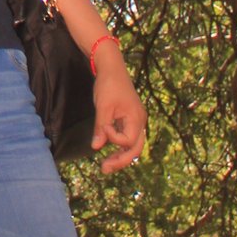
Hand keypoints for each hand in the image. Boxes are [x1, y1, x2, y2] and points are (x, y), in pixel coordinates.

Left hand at [91, 55, 146, 172]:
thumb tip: (96, 147)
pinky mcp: (129, 119)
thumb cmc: (109, 84)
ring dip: (120, 156)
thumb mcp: (103, 106)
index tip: (103, 127)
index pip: (128, 140)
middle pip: (135, 148)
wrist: (112, 68)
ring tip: (106, 166)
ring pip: (132, 145)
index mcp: (136, 118)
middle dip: (121, 160)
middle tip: (104, 169)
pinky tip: (108, 151)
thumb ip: (101, 127)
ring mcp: (135, 121)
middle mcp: (139, 121)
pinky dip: (118, 146)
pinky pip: (127, 137)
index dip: (114, 138)